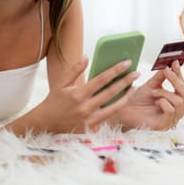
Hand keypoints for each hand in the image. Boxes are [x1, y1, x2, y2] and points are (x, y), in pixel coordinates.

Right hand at [20, 57, 139, 133]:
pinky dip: (117, 107)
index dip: (115, 70)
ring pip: (114, 107)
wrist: (46, 124)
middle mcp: (85, 107)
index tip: (126, 62)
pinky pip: (108, 116)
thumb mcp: (61, 83)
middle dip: (126, 81)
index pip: (102, 79)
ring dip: (126, 96)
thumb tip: (86, 56)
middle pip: (111, 91)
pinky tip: (123, 100)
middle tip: (137, 72)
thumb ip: (74, 70)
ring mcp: (90, 120)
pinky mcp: (92, 128)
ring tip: (134, 87)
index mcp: (78, 94)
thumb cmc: (54, 101)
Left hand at [113, 60, 183, 130]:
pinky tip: (155, 101)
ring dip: (165, 93)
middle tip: (166, 71)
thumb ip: (162, 76)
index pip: (183, 86)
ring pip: (179, 101)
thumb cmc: (138, 100)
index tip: (175, 63)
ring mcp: (172, 119)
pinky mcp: (164, 125)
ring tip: (154, 92)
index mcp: (175, 100)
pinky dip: (163, 102)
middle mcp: (176, 110)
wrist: (125, 110)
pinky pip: (171, 110)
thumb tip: (170, 64)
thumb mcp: (152, 85)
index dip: (179, 74)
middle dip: (175, 80)